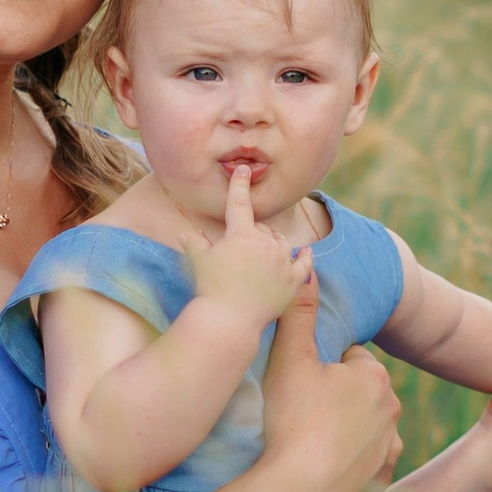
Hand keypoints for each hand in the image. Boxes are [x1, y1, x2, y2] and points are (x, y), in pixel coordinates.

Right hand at [190, 167, 315, 331]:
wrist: (230, 320)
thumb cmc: (211, 289)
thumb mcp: (200, 263)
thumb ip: (195, 246)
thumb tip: (183, 235)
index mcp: (242, 235)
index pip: (239, 204)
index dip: (240, 185)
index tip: (244, 170)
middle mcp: (266, 244)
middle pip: (263, 230)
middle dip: (254, 234)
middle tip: (243, 248)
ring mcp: (282, 262)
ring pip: (283, 244)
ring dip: (276, 244)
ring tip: (267, 254)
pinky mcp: (294, 281)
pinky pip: (304, 263)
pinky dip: (305, 257)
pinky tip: (307, 251)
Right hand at [258, 302, 399, 491]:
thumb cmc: (290, 420)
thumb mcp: (289, 357)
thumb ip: (298, 309)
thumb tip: (306, 260)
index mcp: (373, 375)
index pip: (347, 359)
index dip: (319, 370)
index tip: (299, 386)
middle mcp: (392, 408)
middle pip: (358, 392)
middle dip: (335, 397)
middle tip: (300, 412)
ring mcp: (390, 446)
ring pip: (365, 426)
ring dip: (344, 429)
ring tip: (309, 441)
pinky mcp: (382, 477)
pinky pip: (366, 461)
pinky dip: (349, 462)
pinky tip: (323, 465)